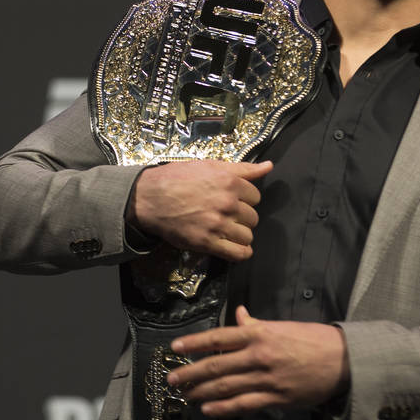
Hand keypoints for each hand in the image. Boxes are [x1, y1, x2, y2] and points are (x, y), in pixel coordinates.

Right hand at [128, 159, 271, 261]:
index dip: (246, 199)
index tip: (234, 201)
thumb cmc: (179, 178)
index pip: (256, 196)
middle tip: (228, 215)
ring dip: (240, 234)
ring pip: (247, 235)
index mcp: (231, 182)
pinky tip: (237, 248)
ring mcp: (218, 224)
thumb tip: (269, 166)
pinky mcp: (207, 243)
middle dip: (243, 217)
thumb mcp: (211, 166)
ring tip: (228, 230)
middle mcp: (228, 204)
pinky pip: (238, 253)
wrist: (150, 197)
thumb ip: (243, 168)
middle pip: (253, 217)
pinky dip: (241, 253)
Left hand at [167, 306, 350, 416]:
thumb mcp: (284, 326)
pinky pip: (243, 405)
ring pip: (225, 387)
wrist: (342, 361)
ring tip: (184, 394)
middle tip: (171, 379)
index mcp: (261, 334)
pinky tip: (208, 409)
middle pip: (216, 366)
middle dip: (190, 373)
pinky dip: (223, 408)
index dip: (194, 343)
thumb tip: (239, 314)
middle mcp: (259, 356)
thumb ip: (257, 324)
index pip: (219, 338)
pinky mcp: (275, 398)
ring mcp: (266, 379)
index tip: (176, 347)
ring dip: (201, 392)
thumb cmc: (314, 339)